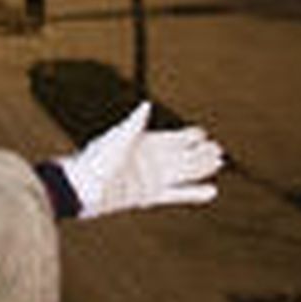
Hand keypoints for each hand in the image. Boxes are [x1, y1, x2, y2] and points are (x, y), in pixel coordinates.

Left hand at [59, 101, 223, 218]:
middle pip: (180, 155)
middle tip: (219, 149)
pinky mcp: (149, 196)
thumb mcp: (117, 140)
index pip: (171, 138)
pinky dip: (194, 193)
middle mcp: (148, 161)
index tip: (203, 133)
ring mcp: (149, 179)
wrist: (81, 189)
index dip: (187, 137)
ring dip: (200, 169)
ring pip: (182, 173)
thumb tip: (146, 105)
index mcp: (142, 144)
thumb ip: (134, 125)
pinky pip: (176, 194)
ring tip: (219, 164)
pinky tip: (211, 191)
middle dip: (199, 152)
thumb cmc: (96, 161)